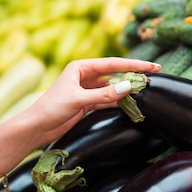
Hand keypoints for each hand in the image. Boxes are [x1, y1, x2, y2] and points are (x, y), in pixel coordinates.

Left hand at [20, 57, 160, 144]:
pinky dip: (118, 102)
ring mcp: (86, 90)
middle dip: (133, 75)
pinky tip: (132, 103)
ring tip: (147, 90)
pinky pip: (107, 100)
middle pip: (114, 74)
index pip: (112, 64)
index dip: (134, 65)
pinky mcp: (86, 104)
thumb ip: (104, 95)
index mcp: (81, 67)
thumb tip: (128, 87)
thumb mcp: (79, 100)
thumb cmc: (52, 108)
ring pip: (112, 88)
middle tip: (155, 75)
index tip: (152, 66)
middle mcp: (84, 76)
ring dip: (126, 89)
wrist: (36, 127)